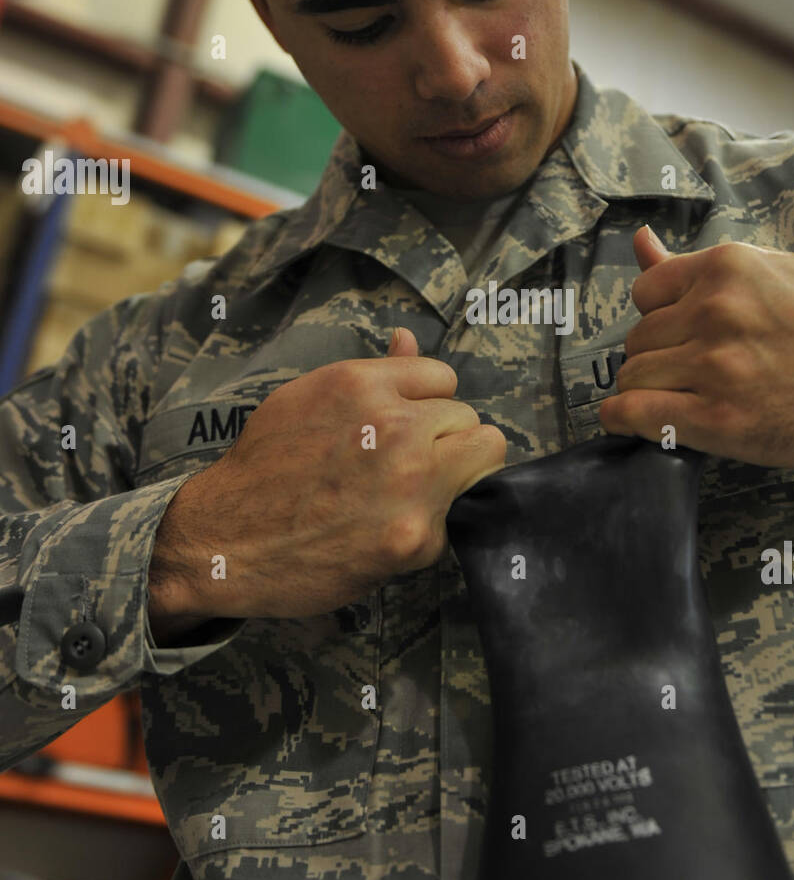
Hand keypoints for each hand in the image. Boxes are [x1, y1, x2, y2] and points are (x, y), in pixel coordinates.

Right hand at [148, 328, 506, 625]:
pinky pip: (453, 521)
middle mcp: (393, 427)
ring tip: (411, 495)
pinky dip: (425, 533)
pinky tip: (385, 534)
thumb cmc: (263, 469)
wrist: (224, 541)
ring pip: (482, 463)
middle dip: (446, 443)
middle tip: (410, 468)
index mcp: (363, 385)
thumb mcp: (307, 399)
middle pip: (470, 421)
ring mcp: (409, 483)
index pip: (444, 378)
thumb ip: (372, 373)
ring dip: (455, 480)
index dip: (428, 405)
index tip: (408, 428)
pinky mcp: (413, 537)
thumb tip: (409, 338)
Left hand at [597, 230, 793, 466]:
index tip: (680, 337)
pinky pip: (636, 414)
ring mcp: (716, 365)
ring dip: (645, 391)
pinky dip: (622, 421)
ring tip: (677, 398)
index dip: (658, 318)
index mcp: (726, 266)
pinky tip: (626, 422)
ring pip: (633, 377)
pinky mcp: (718, 418)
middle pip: (637, 339)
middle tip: (689, 374)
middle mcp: (716, 310)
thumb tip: (640, 240)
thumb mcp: (770, 272)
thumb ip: (697, 265)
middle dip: (655, 357)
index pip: (645, 292)